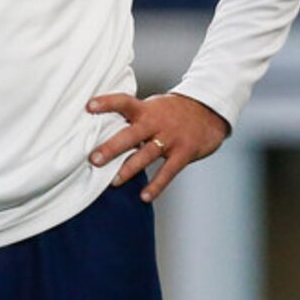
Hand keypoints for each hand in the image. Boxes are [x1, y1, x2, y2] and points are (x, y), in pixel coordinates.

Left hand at [87, 91, 229, 200]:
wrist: (210, 111)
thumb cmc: (175, 112)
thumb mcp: (154, 107)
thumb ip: (133, 118)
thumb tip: (104, 130)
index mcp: (146, 109)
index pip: (124, 102)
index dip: (107, 103)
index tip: (89, 106)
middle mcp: (156, 123)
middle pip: (130, 134)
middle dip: (111, 147)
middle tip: (94, 159)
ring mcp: (170, 138)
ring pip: (146, 154)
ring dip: (129, 169)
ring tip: (114, 182)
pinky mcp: (184, 152)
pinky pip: (168, 172)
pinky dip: (156, 185)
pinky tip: (144, 196)